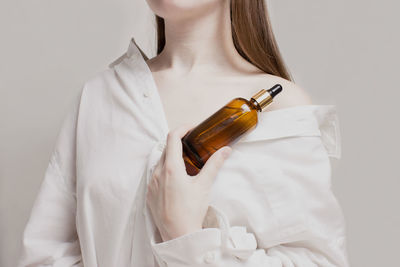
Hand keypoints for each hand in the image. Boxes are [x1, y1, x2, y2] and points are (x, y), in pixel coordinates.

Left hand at [146, 123, 231, 241]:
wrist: (178, 235)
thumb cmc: (191, 211)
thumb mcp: (204, 185)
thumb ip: (214, 164)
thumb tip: (225, 150)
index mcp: (171, 168)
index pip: (172, 137)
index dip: (182, 129)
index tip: (192, 129)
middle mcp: (157, 173)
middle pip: (166, 149)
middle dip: (179, 143)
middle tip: (192, 145)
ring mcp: (151, 184)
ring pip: (160, 162)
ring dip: (171, 157)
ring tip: (186, 163)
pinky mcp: (149, 194)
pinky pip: (155, 175)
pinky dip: (165, 171)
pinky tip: (177, 180)